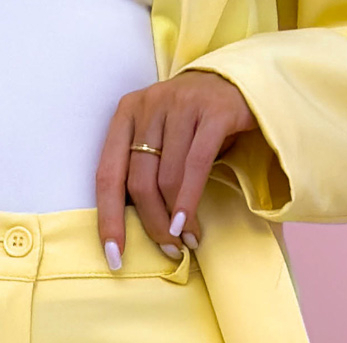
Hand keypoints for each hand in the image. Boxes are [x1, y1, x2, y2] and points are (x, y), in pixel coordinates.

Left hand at [96, 72, 256, 265]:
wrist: (239, 83)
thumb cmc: (193, 122)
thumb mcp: (160, 139)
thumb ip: (143, 170)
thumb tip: (133, 227)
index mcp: (127, 113)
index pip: (107, 174)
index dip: (108, 219)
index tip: (114, 256)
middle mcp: (150, 104)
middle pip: (139, 182)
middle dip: (151, 225)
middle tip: (168, 250)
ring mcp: (181, 103)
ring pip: (167, 178)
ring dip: (175, 220)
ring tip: (187, 240)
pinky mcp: (213, 110)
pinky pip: (196, 166)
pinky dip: (189, 201)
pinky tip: (189, 225)